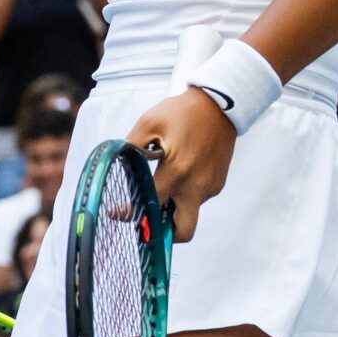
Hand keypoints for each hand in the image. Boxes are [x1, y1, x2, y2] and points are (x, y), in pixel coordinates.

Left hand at [125, 89, 235, 241]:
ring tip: (160, 185)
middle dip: (164, 232)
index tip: (116, 213)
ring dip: (173, 207)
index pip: (151, 205)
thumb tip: (118, 166)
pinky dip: (185, 194)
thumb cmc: (181, 112)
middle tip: (147, 218)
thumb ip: (131, 147)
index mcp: (177, 173)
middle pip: (183, 232)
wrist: (220, 104)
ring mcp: (210, 187)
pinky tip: (177, 173)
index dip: (129, 213)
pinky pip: (198, 198)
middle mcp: (197, 186)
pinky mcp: (217, 183)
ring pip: (189, 212)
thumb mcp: (149, 123)